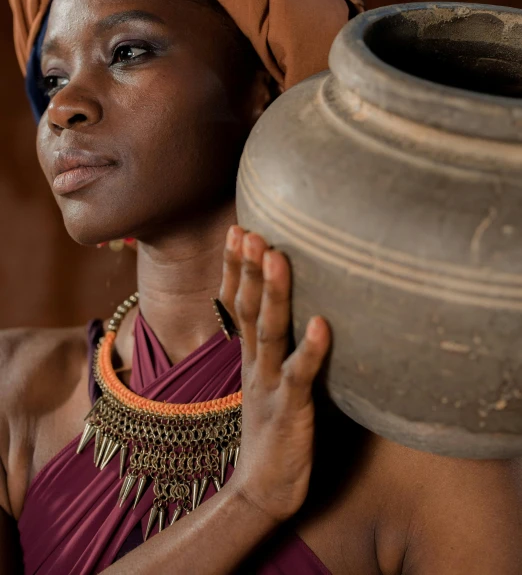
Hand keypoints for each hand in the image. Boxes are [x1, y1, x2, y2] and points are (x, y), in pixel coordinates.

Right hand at [219, 225, 330, 523]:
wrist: (261, 492)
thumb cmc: (272, 432)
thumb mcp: (267, 383)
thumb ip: (274, 349)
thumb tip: (298, 314)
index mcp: (251, 357)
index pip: (236, 303)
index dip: (235, 268)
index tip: (238, 230)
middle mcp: (256, 365)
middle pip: (246, 308)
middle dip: (246, 267)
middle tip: (249, 230)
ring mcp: (269, 386)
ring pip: (269, 333)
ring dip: (271, 294)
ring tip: (276, 257)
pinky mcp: (290, 411)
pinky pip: (300, 377)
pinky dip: (310, 350)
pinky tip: (321, 324)